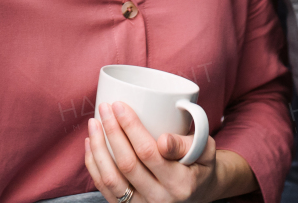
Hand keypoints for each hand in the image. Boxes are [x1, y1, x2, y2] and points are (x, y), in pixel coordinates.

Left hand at [85, 102, 250, 202]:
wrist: (198, 193)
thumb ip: (188, 143)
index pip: (148, 152)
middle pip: (127, 164)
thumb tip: (163, 140)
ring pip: (111, 178)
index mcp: (180, 183)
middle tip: (104, 107)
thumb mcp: (205, 150)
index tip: (119, 104)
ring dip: (98, 148)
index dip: (130, 127)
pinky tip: (91, 143)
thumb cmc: (200, 165)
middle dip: (111, 131)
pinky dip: (93, 165)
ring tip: (93, 122)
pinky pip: (104, 188)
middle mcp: (159, 199)